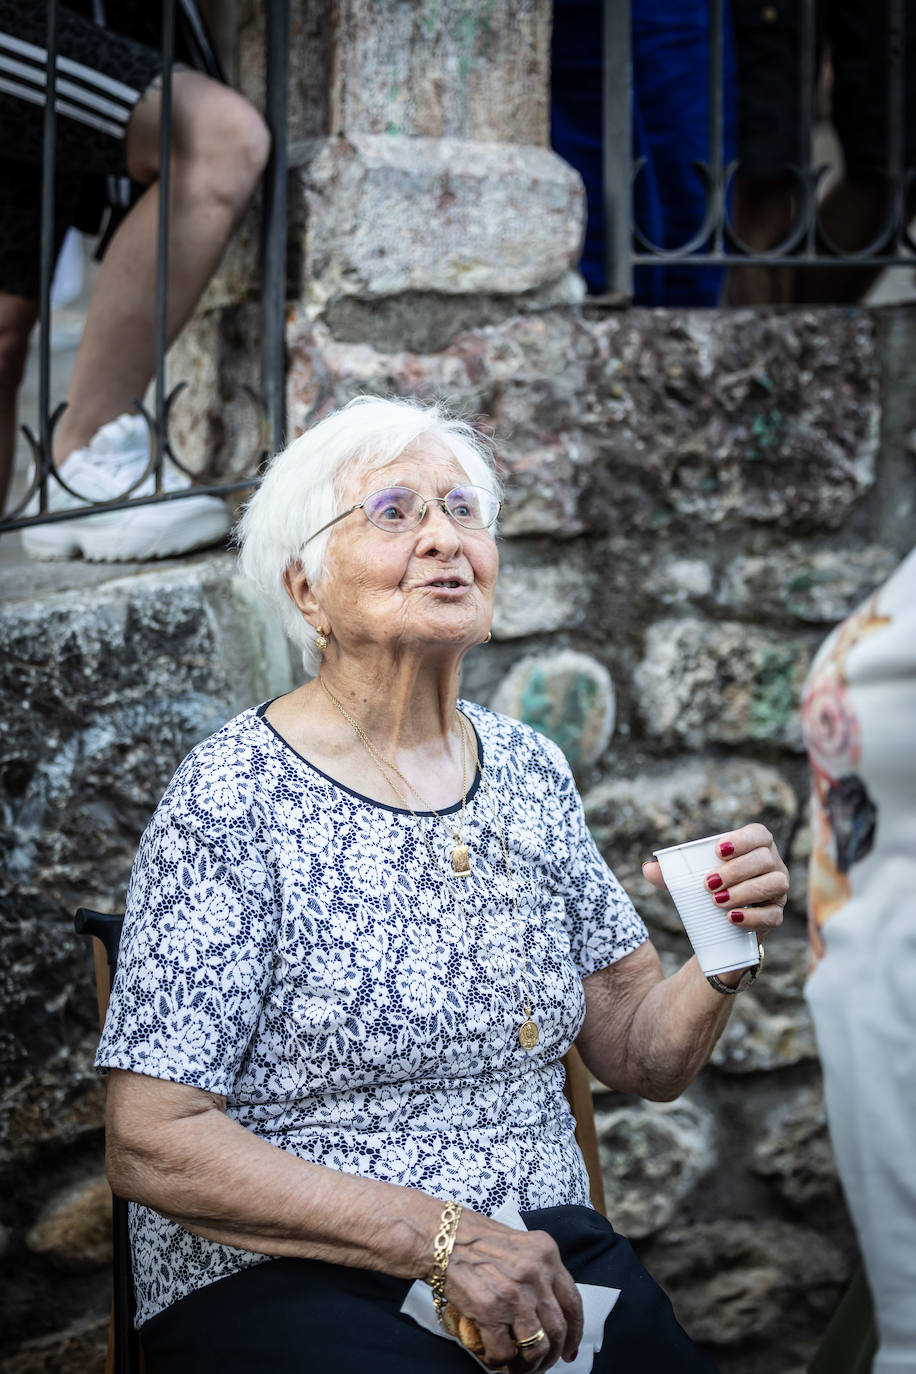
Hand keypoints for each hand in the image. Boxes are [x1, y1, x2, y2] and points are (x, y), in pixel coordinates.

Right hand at [443, 1211, 582, 1370]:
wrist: (439, 1235)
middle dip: (551, 1354)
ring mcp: (514, 1293)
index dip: (574, 1331)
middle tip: (541, 1363)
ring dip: (529, 1364)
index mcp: (546, 1253)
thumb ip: (536, 1270)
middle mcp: (535, 1272)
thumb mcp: (517, 1244)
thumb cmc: (473, 1238)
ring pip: (536, 1346)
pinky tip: (494, 1360)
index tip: (569, 1347)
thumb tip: (546, 1308)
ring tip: (518, 1367)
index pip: (573, 1301)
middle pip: (558, 1328)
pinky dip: (501, 1363)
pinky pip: (504, 1351)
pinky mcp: (490, 1310)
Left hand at [642, 822, 788, 943]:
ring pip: (775, 884)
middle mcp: (772, 865)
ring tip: (717, 901)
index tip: (718, 851)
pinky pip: (773, 915)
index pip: (759, 834)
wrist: (720, 928)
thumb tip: (648, 869)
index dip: (743, 839)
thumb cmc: (708, 891)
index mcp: (755, 847)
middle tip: (709, 884)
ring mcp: (778, 891)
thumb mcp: (689, 880)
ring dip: (745, 891)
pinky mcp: (775, 915)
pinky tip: (732, 918)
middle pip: (765, 859)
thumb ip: (669, 873)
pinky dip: (752, 916)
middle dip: (737, 870)